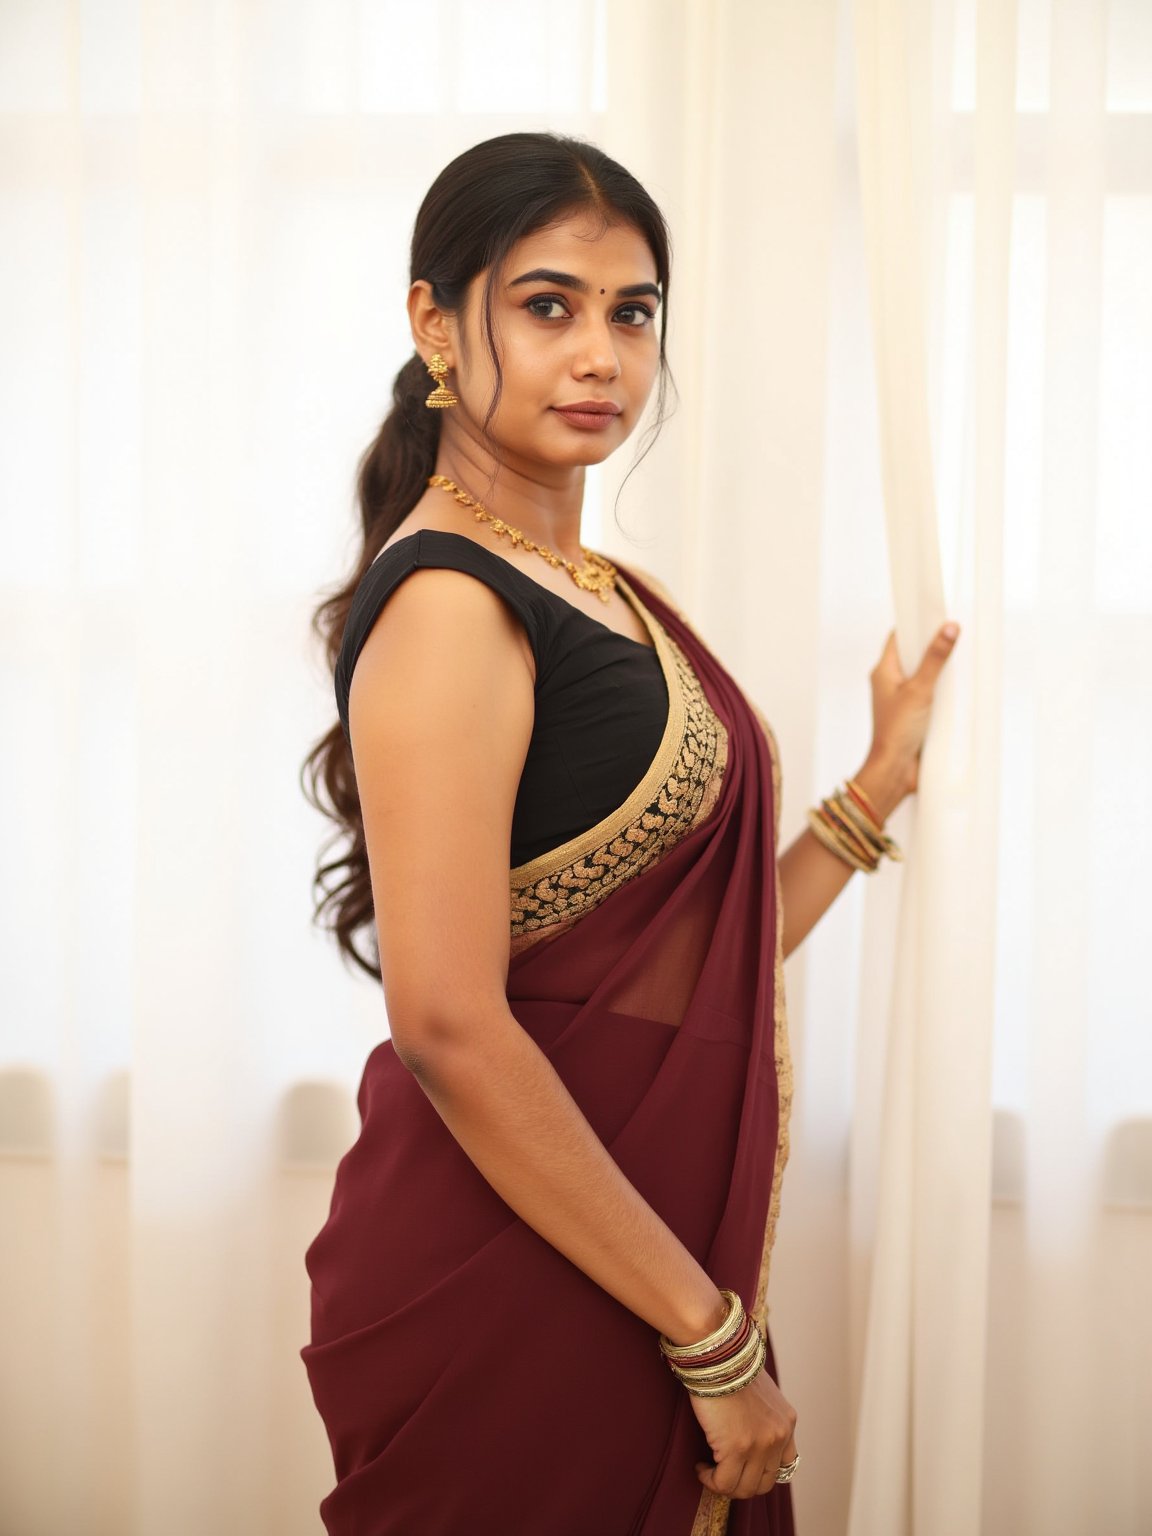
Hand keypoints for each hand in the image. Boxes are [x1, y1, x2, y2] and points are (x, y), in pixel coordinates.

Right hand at [689, 1366, 798, 1500]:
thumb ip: (764, 1415)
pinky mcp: (736, 1448)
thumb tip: (750, 1431)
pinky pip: (724, 1482)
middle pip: (764, 1483)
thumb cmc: (732, 1366)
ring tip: (709, 1472)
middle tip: (722, 1474)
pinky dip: (710, 1480)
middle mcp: (778, 1436)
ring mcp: (760, 1445)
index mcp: (787, 1422)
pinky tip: (700, 1467)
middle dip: (742, 1484)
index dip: (761, 1473)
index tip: (743, 1468)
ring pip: (744, 1488)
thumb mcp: (762, 1391)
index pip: (785, 1466)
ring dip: (724, 1485)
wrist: (719, 1354)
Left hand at [863, 621, 960, 809]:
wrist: (894, 771)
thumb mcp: (920, 689)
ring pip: (925, 675)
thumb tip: (949, 627)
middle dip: (934, 645)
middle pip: (914, 655)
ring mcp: (904, 699)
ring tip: (966, 654)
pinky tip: (963, 685)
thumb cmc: (897, 730)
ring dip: (942, 668)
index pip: (898, 637)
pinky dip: (945, 689)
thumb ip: (935, 659)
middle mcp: (891, 682)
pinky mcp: (916, 714)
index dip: (916, 623)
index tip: (937, 612)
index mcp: (884, 671)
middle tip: (958, 631)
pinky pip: (932, 694)